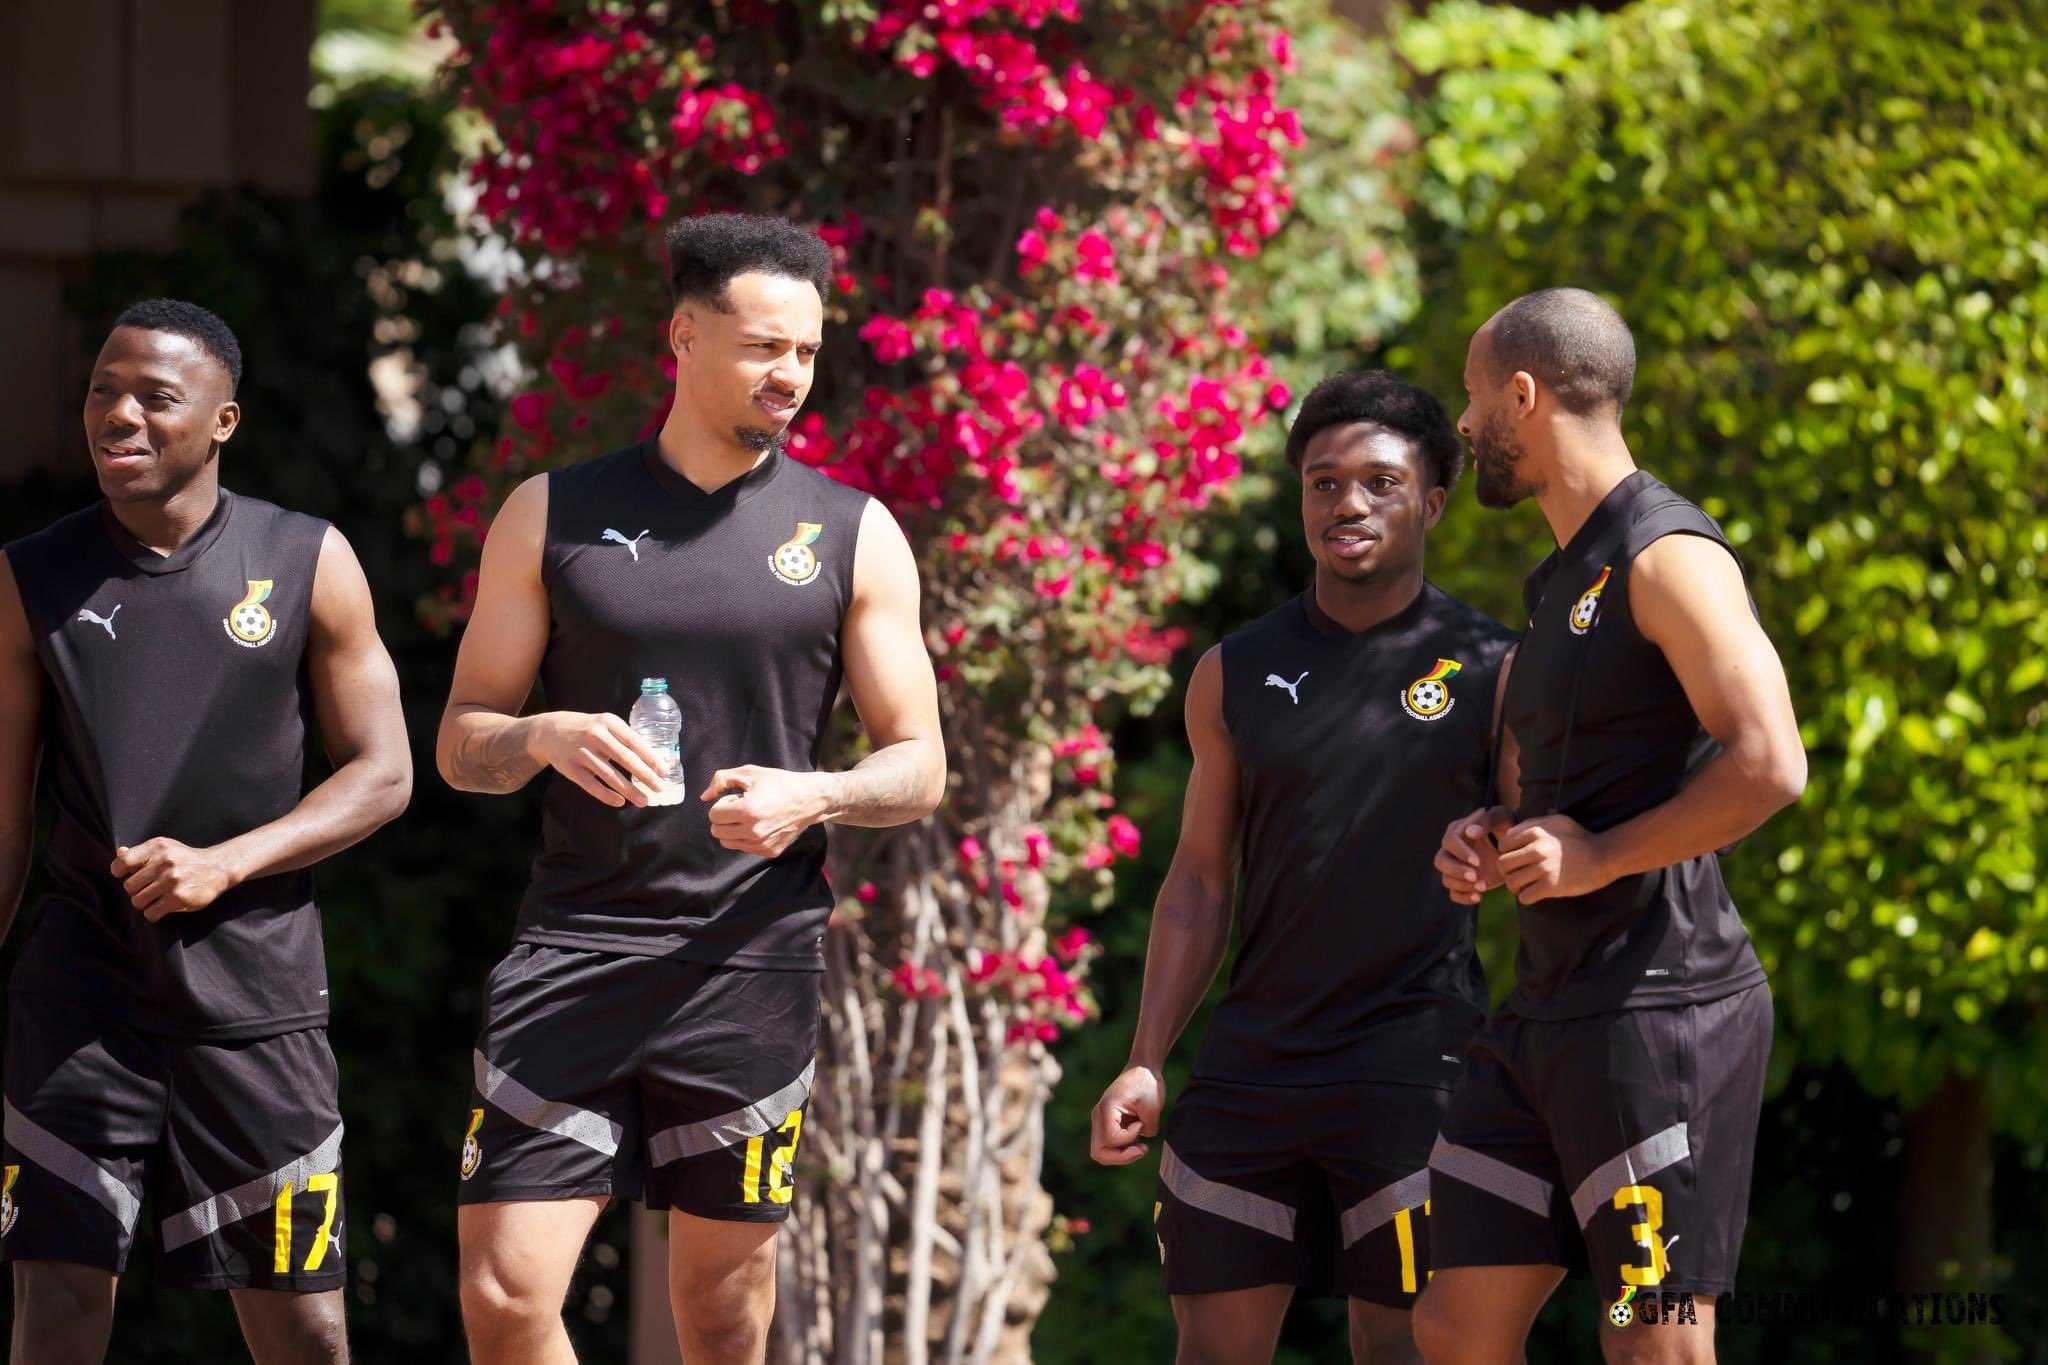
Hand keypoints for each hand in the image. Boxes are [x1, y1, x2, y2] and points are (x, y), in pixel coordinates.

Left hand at [110, 839, 238, 920]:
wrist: (218, 868)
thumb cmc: (186, 859)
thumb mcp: (166, 849)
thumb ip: (141, 852)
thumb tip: (119, 853)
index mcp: (158, 847)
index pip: (123, 862)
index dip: (119, 872)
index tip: (126, 875)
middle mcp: (164, 862)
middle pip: (129, 886)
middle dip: (136, 891)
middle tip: (148, 889)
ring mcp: (172, 881)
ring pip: (138, 901)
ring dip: (144, 903)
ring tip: (156, 899)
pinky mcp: (179, 898)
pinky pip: (151, 913)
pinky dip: (153, 913)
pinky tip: (162, 907)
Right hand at [528, 711, 669, 807]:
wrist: (549, 731)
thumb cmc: (587, 729)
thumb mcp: (605, 724)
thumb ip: (626, 738)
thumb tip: (654, 759)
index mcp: (608, 722)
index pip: (634, 741)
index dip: (651, 757)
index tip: (664, 771)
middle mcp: (595, 735)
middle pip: (625, 758)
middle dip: (645, 775)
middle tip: (659, 788)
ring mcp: (582, 752)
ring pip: (610, 775)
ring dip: (629, 790)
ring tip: (643, 801)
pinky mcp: (570, 768)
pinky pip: (591, 785)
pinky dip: (606, 795)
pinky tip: (620, 802)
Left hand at [700, 765, 829, 855]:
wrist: (810, 799)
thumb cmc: (779, 783)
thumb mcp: (750, 773)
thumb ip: (721, 780)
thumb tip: (704, 797)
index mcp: (747, 811)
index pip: (713, 815)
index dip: (723, 803)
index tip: (737, 798)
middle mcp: (753, 831)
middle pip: (717, 831)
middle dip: (724, 817)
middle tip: (741, 807)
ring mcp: (762, 844)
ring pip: (727, 842)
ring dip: (731, 829)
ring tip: (749, 817)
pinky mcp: (769, 851)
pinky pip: (743, 848)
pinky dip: (745, 837)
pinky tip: (760, 825)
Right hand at [1090, 1065, 1165, 1165]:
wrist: (1142, 1069)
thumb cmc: (1147, 1083)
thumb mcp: (1153, 1107)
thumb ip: (1148, 1128)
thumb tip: (1142, 1142)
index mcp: (1106, 1108)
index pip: (1111, 1139)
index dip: (1130, 1137)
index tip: (1141, 1123)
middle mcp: (1098, 1116)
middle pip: (1099, 1152)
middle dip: (1121, 1157)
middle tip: (1141, 1149)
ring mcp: (1100, 1121)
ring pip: (1102, 1152)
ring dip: (1121, 1155)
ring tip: (1140, 1147)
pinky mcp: (1107, 1124)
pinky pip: (1109, 1146)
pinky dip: (1122, 1149)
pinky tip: (1137, 1141)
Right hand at [1434, 804, 1513, 904]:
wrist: (1513, 846)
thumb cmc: (1505, 826)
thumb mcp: (1500, 818)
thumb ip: (1486, 821)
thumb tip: (1470, 832)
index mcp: (1457, 831)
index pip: (1449, 842)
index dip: (1460, 853)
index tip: (1477, 861)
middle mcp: (1451, 850)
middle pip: (1440, 861)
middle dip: (1456, 871)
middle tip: (1475, 877)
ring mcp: (1456, 868)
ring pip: (1446, 879)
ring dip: (1462, 886)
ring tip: (1483, 887)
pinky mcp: (1463, 882)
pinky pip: (1453, 894)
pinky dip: (1463, 897)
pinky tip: (1479, 897)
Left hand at [1495, 813, 1612, 903]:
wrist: (1605, 856)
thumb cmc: (1581, 838)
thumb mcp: (1559, 821)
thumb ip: (1535, 822)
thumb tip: (1513, 826)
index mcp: (1536, 831)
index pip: (1503, 844)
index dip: (1507, 853)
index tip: (1517, 859)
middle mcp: (1537, 848)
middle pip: (1503, 864)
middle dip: (1507, 872)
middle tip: (1518, 875)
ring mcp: (1544, 868)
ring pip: (1511, 882)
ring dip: (1516, 887)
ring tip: (1525, 886)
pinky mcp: (1551, 886)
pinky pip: (1524, 897)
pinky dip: (1526, 898)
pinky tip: (1535, 894)